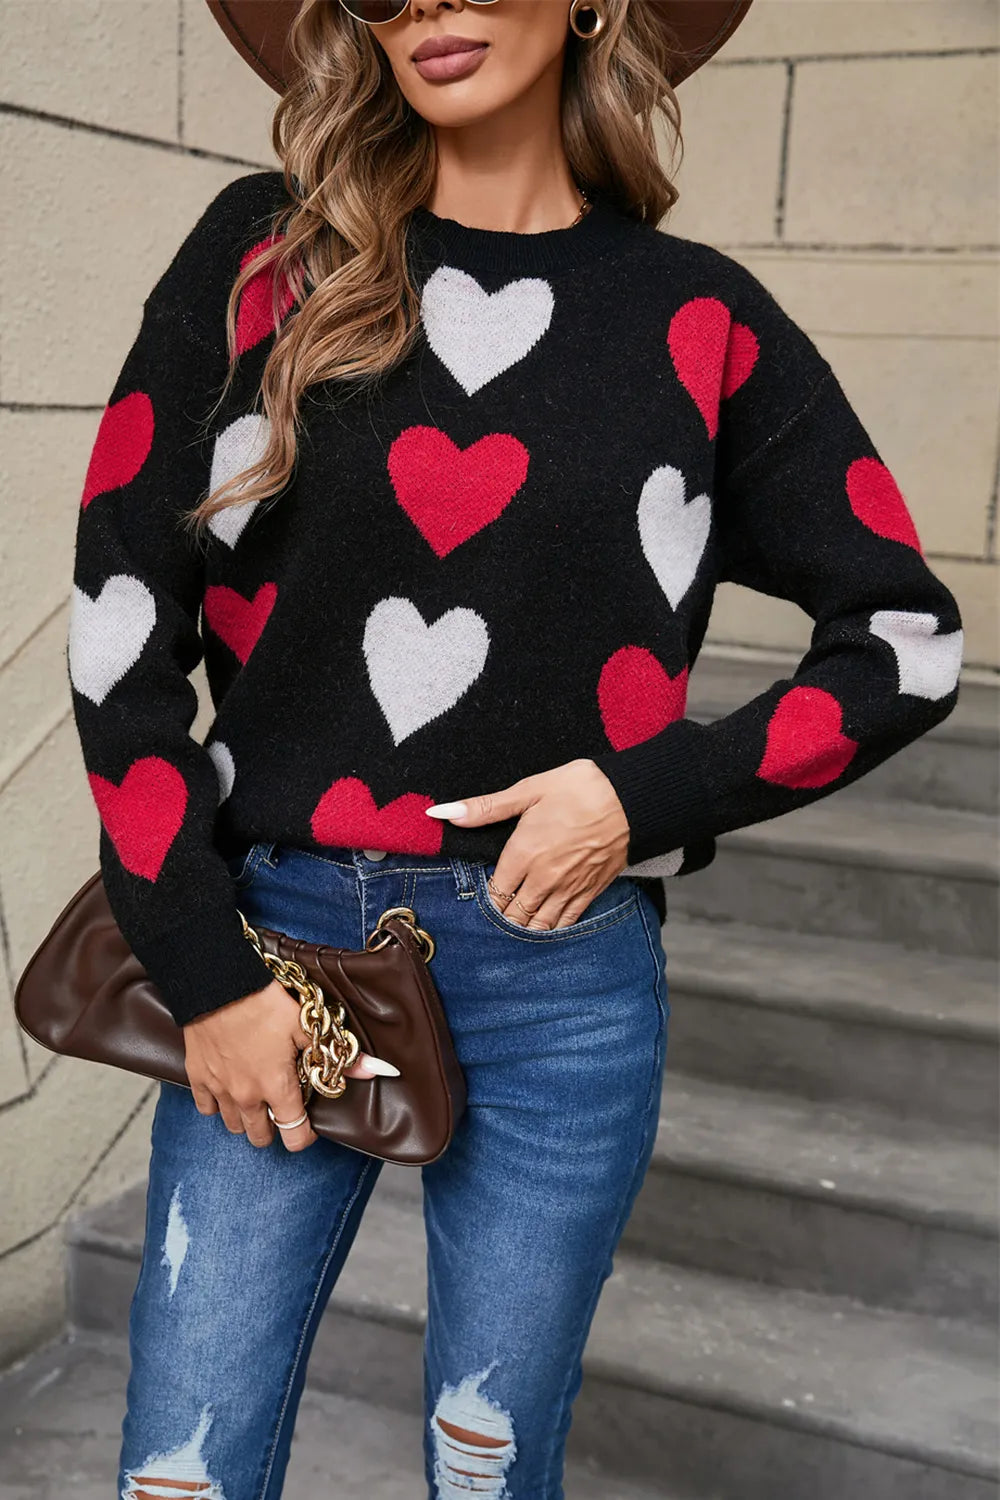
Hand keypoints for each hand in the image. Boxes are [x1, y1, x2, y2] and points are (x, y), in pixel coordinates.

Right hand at [183, 978, 398, 1151]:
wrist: (218, 985)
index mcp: (277, 1087)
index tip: (308, 1123)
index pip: (294, 1136)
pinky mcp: (197, 1078)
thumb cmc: (264, 1003)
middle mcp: (247, 1097)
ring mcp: (219, 1090)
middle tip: (281, 1105)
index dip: (304, 1135)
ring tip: (256, 1095)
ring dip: (246, 1116)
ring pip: (233, 1126)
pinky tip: (229, 1085)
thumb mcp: (307, 1026)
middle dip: (274, 1127)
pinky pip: (206, 1108)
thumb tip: (377, 1070)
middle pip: (260, 1138)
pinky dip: (217, 1103)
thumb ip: (339, 1055)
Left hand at [426, 758, 629, 929]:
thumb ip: (485, 808)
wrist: (632, 798)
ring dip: (523, 928)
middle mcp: (543, 879)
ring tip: (512, 928)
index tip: (478, 898)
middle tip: (492, 917)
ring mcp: (568, 890)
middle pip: (512, 915)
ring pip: (537, 925)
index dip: (483, 899)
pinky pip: (565, 924)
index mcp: (523, 854)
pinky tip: (543, 930)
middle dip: (500, 918)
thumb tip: (442, 813)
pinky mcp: (590, 893)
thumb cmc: (580, 789)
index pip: (493, 893)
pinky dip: (551, 931)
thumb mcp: (529, 790)